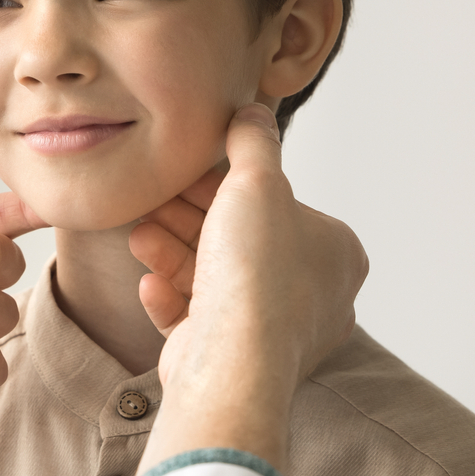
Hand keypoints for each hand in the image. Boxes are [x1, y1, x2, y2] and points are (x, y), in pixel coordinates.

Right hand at [131, 105, 367, 475]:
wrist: (232, 363)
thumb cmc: (256, 275)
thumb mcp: (258, 183)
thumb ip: (253, 143)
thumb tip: (253, 112)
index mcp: (335, 253)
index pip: (276, 205)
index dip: (223, 185)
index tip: (184, 174)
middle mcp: (312, 295)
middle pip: (238, 241)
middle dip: (187, 219)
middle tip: (151, 201)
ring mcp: (272, 332)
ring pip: (213, 279)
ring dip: (171, 254)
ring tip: (140, 236)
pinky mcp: (233, 360)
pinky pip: (198, 319)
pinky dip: (171, 299)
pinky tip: (150, 284)